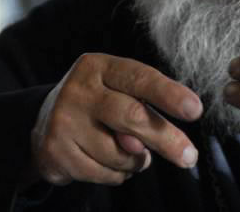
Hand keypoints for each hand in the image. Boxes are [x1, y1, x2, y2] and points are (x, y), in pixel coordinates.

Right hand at [30, 53, 202, 186]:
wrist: (44, 121)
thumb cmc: (97, 102)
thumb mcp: (117, 90)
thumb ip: (139, 108)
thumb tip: (145, 147)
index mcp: (98, 66)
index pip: (139, 78)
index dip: (168, 94)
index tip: (194, 110)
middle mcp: (79, 90)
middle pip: (131, 116)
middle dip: (165, 138)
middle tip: (188, 156)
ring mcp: (63, 121)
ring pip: (118, 153)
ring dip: (137, 161)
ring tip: (129, 150)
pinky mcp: (55, 152)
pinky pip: (103, 173)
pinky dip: (117, 174)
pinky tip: (107, 161)